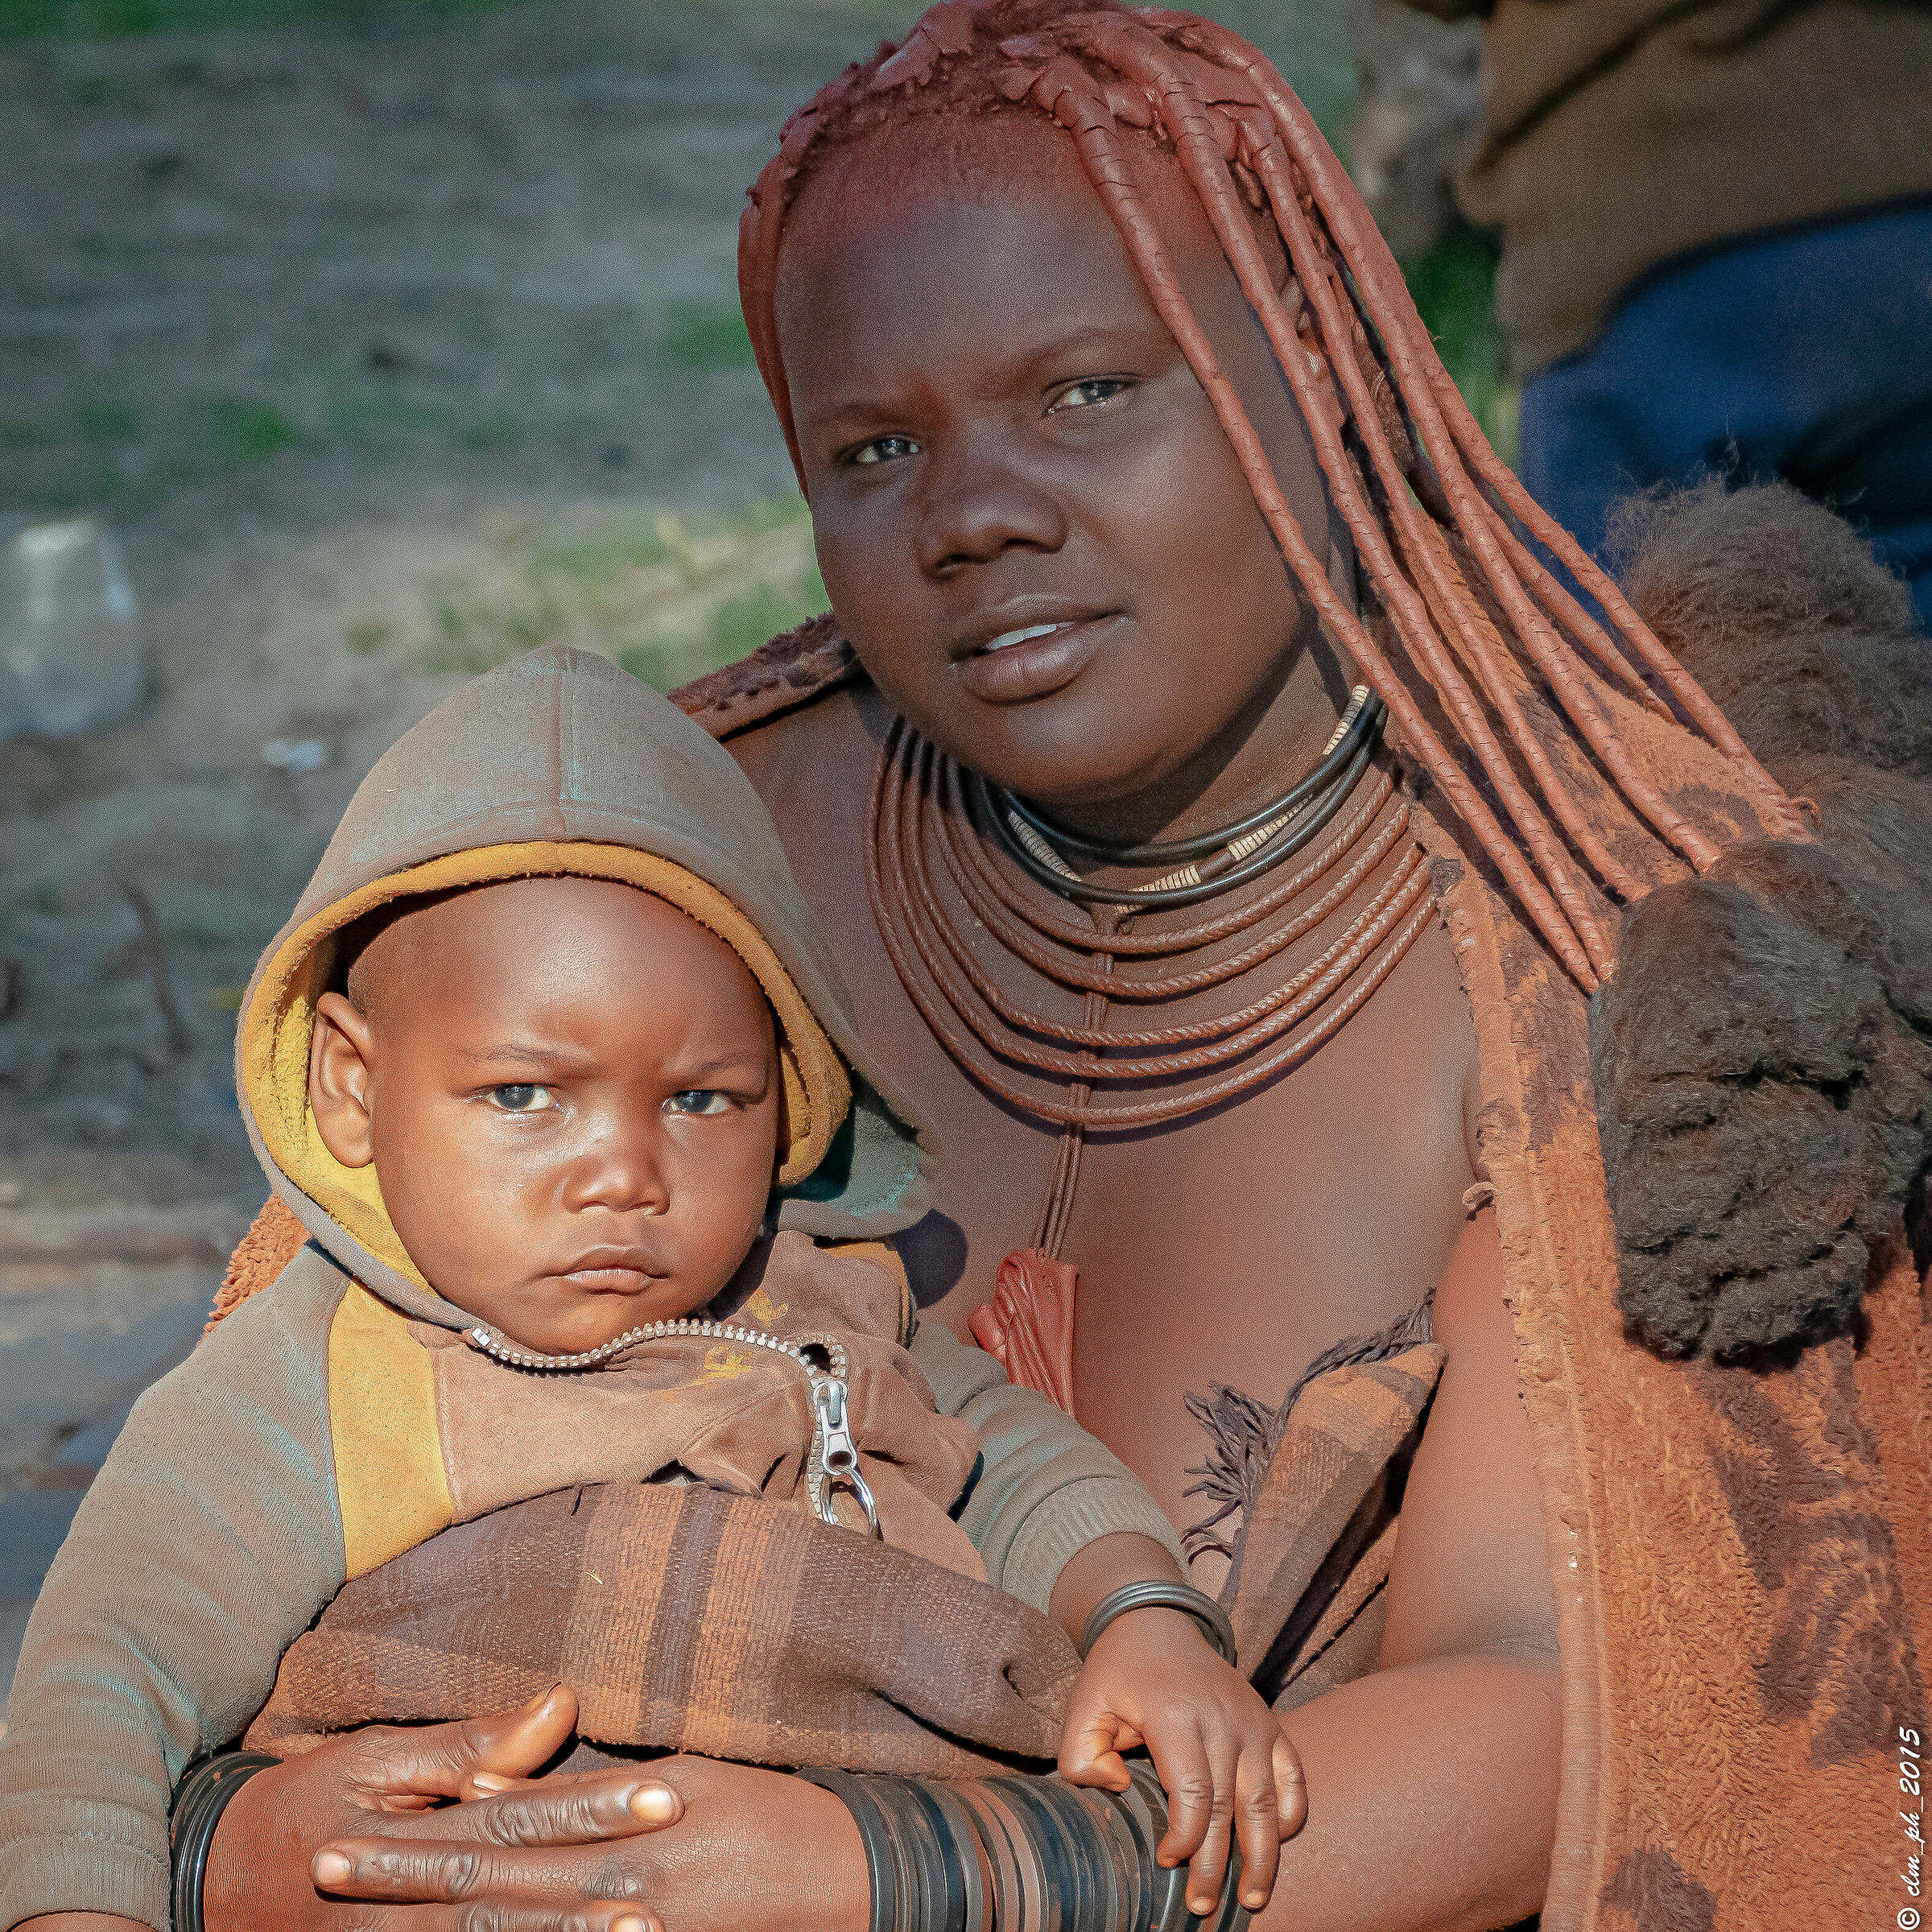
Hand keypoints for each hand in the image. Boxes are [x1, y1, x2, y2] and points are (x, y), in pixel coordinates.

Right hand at [203, 1688, 683, 1931]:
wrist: (209, 1880)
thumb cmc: (308, 1802)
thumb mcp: (378, 1759)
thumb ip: (470, 1743)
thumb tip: (561, 1704)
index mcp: (407, 1834)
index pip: (514, 1818)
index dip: (588, 1810)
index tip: (664, 1798)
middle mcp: (401, 1904)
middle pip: (509, 1898)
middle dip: (588, 1898)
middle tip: (663, 1896)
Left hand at [309, 1752, 868, 1931]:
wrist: (846, 1876)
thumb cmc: (764, 1813)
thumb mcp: (680, 1777)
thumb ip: (580, 1792)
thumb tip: (496, 1789)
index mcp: (615, 1829)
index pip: (494, 1829)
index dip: (416, 1834)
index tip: (341, 1834)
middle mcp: (608, 1887)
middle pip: (482, 1888)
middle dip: (399, 1883)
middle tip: (321, 1874)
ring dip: (433, 1926)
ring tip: (362, 1918)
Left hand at [1057, 1609, 1306, 1916]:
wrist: (1157, 1623)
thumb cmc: (1118, 1673)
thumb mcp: (1084, 1706)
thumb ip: (1081, 1755)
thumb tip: (1120, 1789)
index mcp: (1176, 1715)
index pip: (1193, 1793)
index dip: (1184, 1839)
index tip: (1166, 1862)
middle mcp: (1222, 1718)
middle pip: (1227, 1807)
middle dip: (1216, 1865)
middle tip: (1202, 1907)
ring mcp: (1252, 1719)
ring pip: (1266, 1801)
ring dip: (1262, 1855)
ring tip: (1251, 1899)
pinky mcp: (1269, 1721)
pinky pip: (1292, 1774)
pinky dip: (1291, 1812)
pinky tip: (1278, 1842)